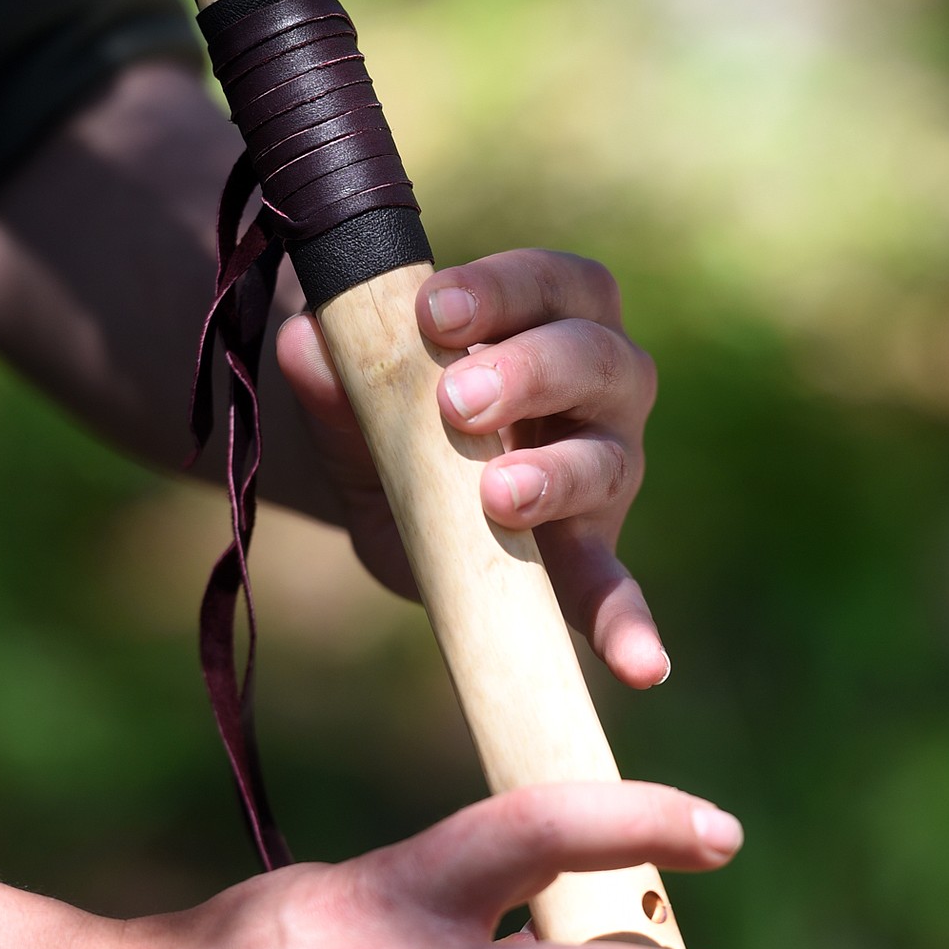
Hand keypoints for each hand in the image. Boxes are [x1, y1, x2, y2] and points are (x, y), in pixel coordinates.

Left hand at [276, 250, 664, 687]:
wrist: (401, 502)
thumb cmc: (401, 420)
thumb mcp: (359, 395)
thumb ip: (336, 373)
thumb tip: (304, 344)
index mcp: (558, 318)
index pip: (557, 284)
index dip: (505, 288)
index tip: (434, 312)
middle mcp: (603, 389)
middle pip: (598, 359)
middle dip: (532, 370)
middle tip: (459, 397)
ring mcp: (606, 470)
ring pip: (607, 460)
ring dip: (556, 475)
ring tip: (499, 496)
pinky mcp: (591, 553)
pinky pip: (618, 589)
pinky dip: (630, 625)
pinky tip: (643, 665)